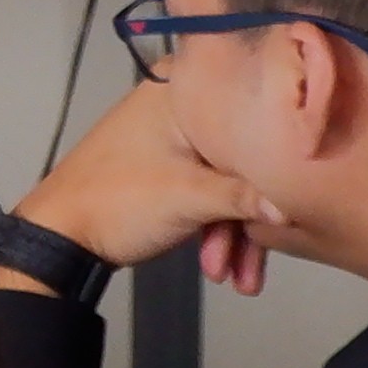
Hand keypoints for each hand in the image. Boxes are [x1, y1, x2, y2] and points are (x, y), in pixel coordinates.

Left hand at [19, 76, 273, 291]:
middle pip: (240, 155)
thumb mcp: (189, 197)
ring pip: (225, 181)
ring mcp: (172, 140)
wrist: (61, 238)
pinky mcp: (168, 170)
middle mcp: (177, 106)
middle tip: (254, 256)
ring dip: (233, 233)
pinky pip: (208, 194)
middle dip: (250, 214)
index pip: (250, 105)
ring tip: (234, 276)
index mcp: (179, 91)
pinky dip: (216, 230)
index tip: (306, 179)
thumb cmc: (114, 201)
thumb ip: (245, 196)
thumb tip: (294, 205)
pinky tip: (223, 269)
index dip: (280, 146)